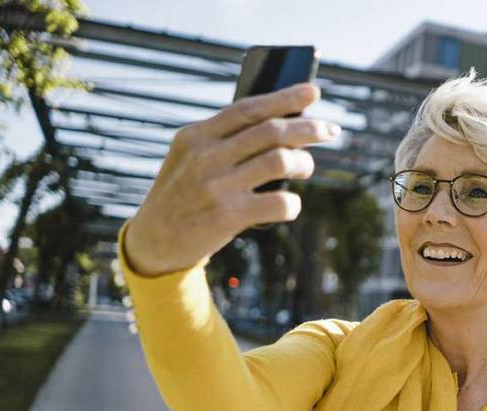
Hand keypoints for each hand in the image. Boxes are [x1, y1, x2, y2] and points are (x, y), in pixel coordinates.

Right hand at [124, 82, 339, 275]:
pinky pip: (279, 202)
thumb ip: (224, 140)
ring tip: (306, 167)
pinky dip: (292, 203)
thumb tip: (284, 126)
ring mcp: (217, 186)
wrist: (156, 241)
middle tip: (330, 131)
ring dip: (304, 163)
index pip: (248, 108)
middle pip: (271, 132)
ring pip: (280, 161)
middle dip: (308, 128)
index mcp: (195, 136)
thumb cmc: (184, 195)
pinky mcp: (228, 216)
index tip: (313, 92)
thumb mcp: (190, 158)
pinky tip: (290, 204)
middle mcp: (205, 157)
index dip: (284, 98)